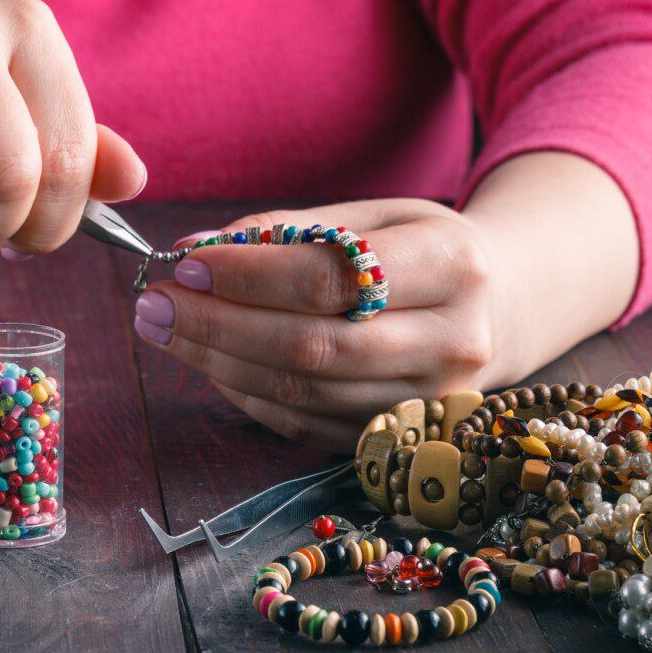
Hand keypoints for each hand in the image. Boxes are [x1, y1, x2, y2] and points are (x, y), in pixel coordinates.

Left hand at [133, 199, 499, 449]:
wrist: (498, 308)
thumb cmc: (422, 250)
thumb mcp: (373, 215)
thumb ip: (288, 230)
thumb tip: (195, 251)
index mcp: (453, 265)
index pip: (331, 278)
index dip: (248, 276)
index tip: (185, 264)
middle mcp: (453, 341)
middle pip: (311, 346)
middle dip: (218, 325)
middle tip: (154, 305)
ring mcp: (429, 402)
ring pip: (302, 392)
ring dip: (219, 362)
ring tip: (167, 330)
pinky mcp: (399, 437)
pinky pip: (305, 424)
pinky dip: (246, 394)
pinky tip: (210, 363)